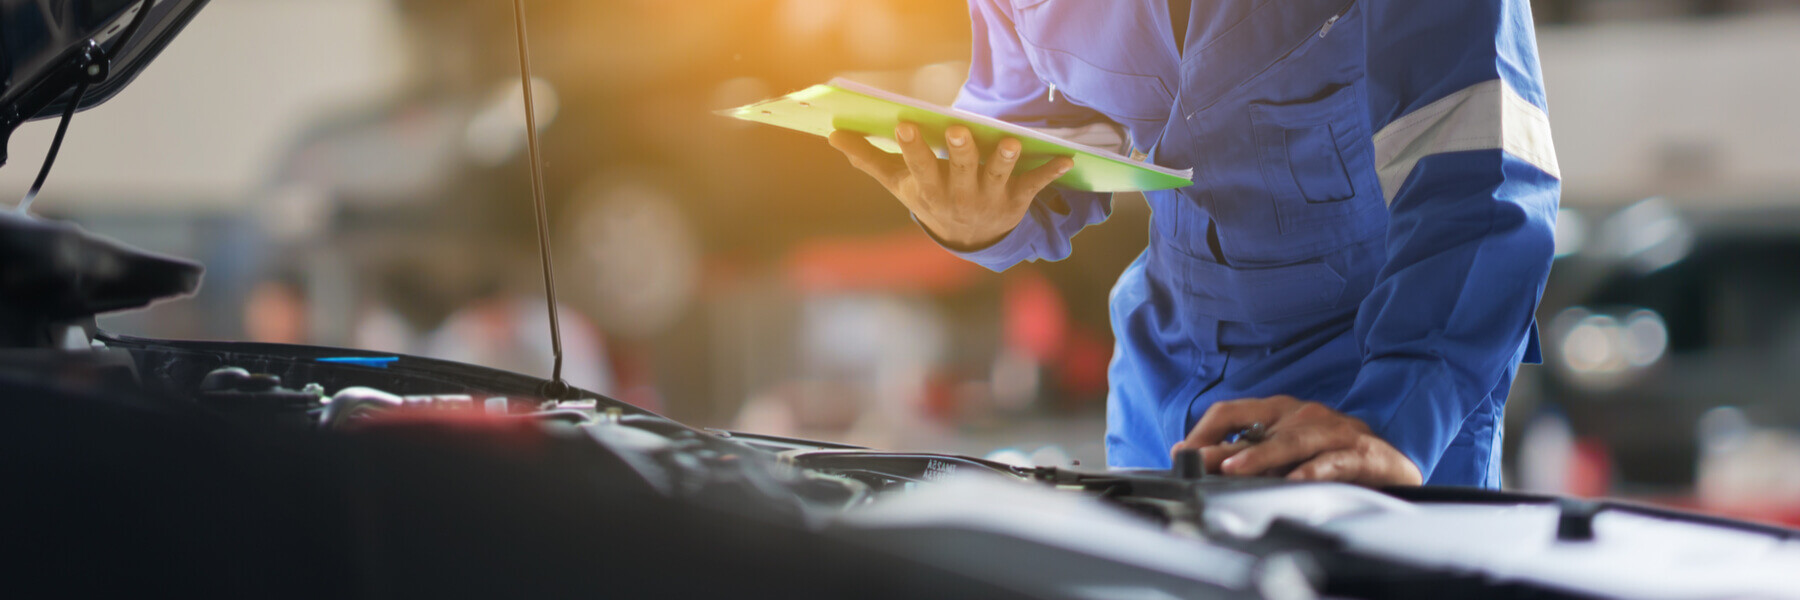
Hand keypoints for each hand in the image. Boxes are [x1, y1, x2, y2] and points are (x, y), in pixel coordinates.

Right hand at [828, 122, 1072, 249]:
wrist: (968, 241)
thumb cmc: (929, 199)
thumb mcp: (899, 184)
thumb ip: (869, 159)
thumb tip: (833, 136)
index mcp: (929, 189)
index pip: (919, 166)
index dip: (913, 148)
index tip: (905, 124)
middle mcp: (959, 195)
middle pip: (960, 170)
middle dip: (960, 151)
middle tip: (960, 129)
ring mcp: (990, 198)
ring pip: (999, 176)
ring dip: (1006, 159)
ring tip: (1010, 141)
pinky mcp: (1017, 199)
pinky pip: (1035, 185)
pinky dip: (1051, 172)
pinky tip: (1066, 158)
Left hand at [1172, 395, 1422, 486]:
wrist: (1391, 462)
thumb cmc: (1331, 455)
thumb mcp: (1284, 453)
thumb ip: (1248, 456)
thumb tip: (1202, 466)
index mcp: (1279, 412)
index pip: (1231, 412)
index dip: (1204, 432)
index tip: (1182, 453)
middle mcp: (1302, 414)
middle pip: (1255, 427)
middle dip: (1224, 448)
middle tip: (1199, 463)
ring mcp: (1331, 431)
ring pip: (1291, 441)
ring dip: (1261, 456)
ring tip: (1236, 469)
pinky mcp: (1358, 452)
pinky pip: (1332, 461)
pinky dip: (1312, 471)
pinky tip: (1296, 482)